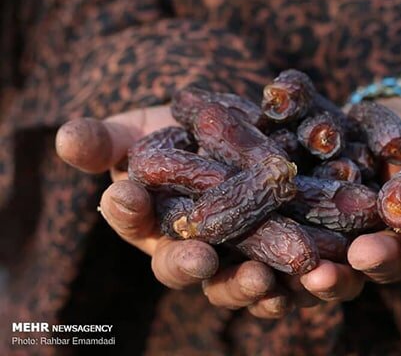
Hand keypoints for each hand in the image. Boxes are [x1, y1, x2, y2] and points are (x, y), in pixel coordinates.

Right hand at [55, 106, 291, 317]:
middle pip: (189, 266)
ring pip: (242, 282)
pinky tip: (322, 274)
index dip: (127, 211)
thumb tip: (66, 136)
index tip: (125, 196)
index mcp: (155, 222)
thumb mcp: (142, 128)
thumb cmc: (180, 133)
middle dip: (189, 263)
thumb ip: (107, 139)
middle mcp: (197, 248)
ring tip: (261, 280)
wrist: (241, 135)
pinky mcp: (289, 255)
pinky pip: (297, 277)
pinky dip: (308, 280)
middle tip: (197, 257)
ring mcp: (242, 256)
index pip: (134, 222)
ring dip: (249, 286)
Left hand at [294, 97, 400, 299]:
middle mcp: (382, 247)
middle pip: (381, 263)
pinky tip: (265, 269)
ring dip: (326, 277)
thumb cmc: (400, 140)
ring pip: (337, 270)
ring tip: (312, 275)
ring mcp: (341, 248)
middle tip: (361, 258)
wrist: (357, 134)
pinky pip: (293, 259)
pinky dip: (282, 267)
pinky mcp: (301, 240)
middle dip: (374, 262)